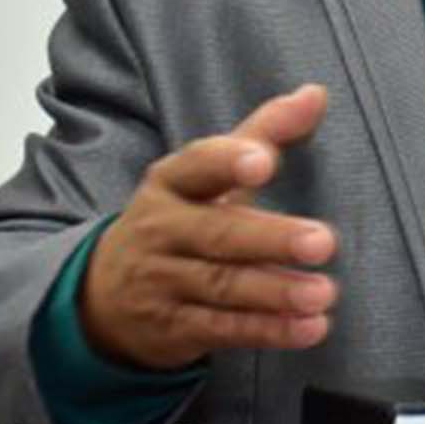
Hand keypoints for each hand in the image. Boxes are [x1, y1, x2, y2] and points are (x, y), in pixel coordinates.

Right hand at [79, 84, 337, 371]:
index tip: (264, 161)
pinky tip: (309, 327)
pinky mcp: (173, 328)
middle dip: (270, 239)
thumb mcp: (208, 174)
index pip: (195, 166)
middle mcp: (161, 231)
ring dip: (275, 292)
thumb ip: (263, 133)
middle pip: (217, 234)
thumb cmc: (179, 219)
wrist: (102, 296)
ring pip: (221, 287)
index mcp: (170, 183)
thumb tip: (317, 93)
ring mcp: (163, 282)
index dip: (228, 161)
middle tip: (322, 242)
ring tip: (322, 293)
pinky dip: (268, 330)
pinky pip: (223, 329)